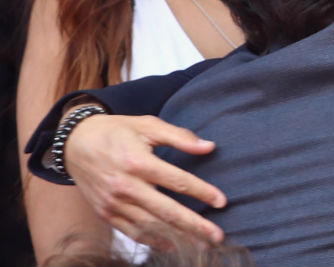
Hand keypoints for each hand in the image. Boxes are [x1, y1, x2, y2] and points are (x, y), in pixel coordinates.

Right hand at [64, 115, 226, 246]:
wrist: (74, 143)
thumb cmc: (116, 131)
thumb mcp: (148, 125)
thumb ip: (180, 137)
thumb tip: (210, 147)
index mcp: (137, 162)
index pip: (177, 181)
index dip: (202, 192)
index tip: (222, 201)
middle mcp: (124, 186)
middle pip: (165, 210)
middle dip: (193, 225)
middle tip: (217, 236)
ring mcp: (113, 202)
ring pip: (150, 225)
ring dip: (177, 237)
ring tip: (201, 244)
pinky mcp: (105, 213)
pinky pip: (131, 232)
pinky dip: (152, 241)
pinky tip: (172, 245)